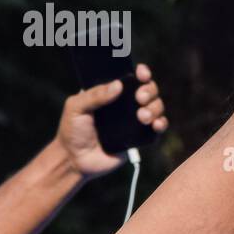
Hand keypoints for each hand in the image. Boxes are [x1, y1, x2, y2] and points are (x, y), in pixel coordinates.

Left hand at [57, 64, 167, 178]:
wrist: (74, 161)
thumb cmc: (72, 132)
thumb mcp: (76, 108)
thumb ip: (94, 95)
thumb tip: (118, 85)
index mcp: (111, 92)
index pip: (132, 78)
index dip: (141, 73)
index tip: (141, 74)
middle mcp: (125, 104)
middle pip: (148, 89)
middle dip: (149, 90)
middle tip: (139, 98)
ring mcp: (133, 121)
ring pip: (155, 106)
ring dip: (154, 107)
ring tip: (142, 116)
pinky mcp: (137, 138)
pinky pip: (156, 128)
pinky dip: (161, 124)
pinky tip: (156, 124)